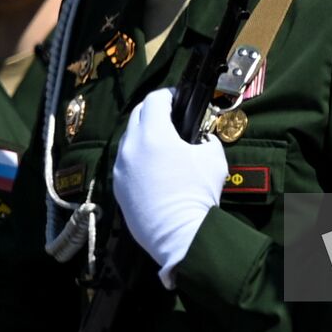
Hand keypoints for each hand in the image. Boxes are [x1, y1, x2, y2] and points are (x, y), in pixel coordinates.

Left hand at [113, 88, 227, 288]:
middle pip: (137, 115)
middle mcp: (131, 147)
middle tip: (170, 117)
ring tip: (162, 144)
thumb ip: (206, 140)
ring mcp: (121, 168)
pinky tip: (153, 168)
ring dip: (143, 134)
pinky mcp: (117, 187)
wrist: (180, 236)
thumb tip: (201, 139)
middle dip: (153, 111)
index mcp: (153, 134)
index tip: (179, 100)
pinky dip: (137, 157)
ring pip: (129, 139)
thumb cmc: (198, 194)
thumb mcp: (213, 158)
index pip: (155, 100)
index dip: (169, 95)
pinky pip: (125, 162)